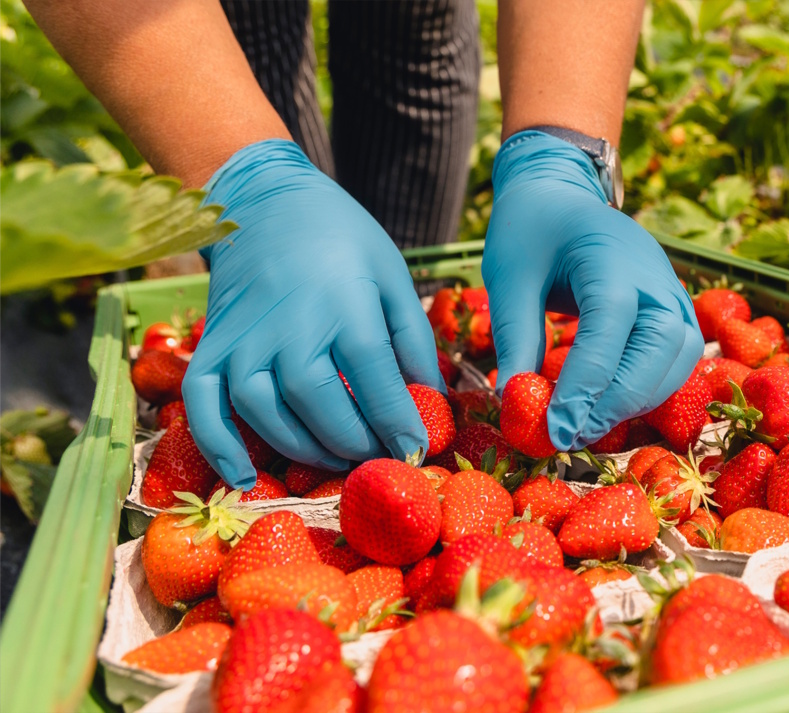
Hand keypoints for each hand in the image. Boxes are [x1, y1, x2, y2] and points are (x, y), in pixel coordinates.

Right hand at [184, 140, 441, 487]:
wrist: (266, 203)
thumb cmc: (343, 241)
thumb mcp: (392, 276)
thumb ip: (413, 339)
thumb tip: (432, 400)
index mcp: (345, 305)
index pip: (375, 381)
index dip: (398, 424)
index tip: (416, 451)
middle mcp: (290, 326)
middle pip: (321, 405)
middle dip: (355, 443)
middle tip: (377, 457)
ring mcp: (245, 339)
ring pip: (267, 414)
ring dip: (304, 450)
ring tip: (337, 458)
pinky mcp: (212, 347)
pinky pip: (203, 405)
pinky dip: (218, 446)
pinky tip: (242, 478)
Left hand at [483, 130, 702, 450]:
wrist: (561, 193)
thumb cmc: (531, 229)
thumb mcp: (508, 277)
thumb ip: (515, 337)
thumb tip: (515, 401)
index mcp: (609, 256)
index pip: (610, 328)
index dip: (586, 384)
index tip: (556, 427)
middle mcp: (654, 274)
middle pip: (659, 349)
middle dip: (617, 401)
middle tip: (570, 434)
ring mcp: (671, 290)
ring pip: (678, 361)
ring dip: (637, 400)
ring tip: (586, 426)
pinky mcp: (674, 309)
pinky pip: (677, 359)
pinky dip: (649, 389)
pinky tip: (610, 406)